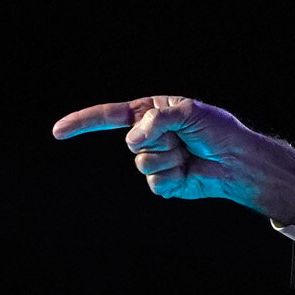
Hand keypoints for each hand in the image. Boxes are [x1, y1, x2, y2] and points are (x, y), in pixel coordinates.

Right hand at [51, 95, 294, 220]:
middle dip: (161, 140)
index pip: (109, 116)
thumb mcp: (189, 111)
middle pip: (133, 143)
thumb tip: (134, 139)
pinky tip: (190, 172)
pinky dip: (176, 178)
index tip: (57, 131)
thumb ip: (158, 119)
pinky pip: (157, 183)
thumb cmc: (216, 129)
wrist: (237, 160)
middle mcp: (147, 136)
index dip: (82, 123)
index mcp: (148, 114)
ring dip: (170, 159)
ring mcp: (154, 160)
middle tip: (185, 138)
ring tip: (189, 155)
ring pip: (144, 164)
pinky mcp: (163, 183)